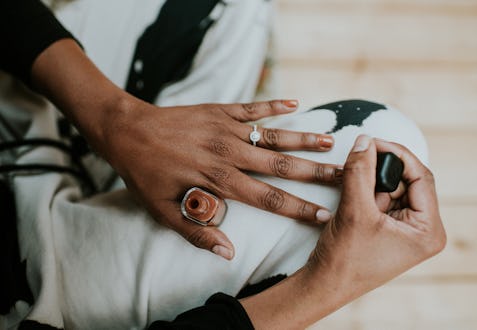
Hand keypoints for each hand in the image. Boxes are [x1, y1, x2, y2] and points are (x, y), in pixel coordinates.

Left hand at [101, 98, 340, 259]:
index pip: (269, 199)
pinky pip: (252, 107)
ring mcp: (226, 129)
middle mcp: (229, 153)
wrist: (126, 130)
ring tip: (331, 143)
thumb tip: (229, 253)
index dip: (299, 209)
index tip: (325, 215)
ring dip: (303, 140)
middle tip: (344, 176)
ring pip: (273, 136)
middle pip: (281, 166)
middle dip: (316, 174)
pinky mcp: (220, 110)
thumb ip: (198, 233)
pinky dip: (274, 105)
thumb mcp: (163, 211)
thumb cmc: (144, 173)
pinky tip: (296, 104)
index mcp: (219, 181)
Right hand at [308, 135, 445, 300]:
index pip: (421, 178)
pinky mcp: (389, 228)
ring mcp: (405, 229)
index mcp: (428, 230)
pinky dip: (366, 190)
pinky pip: (381, 198)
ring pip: (391, 187)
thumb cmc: (344, 260)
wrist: (325, 285)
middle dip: (381, 170)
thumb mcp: (354, 211)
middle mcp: (422, 229)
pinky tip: (352, 196)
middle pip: (407, 181)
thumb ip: (360, 172)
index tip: (373, 141)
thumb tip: (364, 141)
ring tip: (352, 186)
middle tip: (359, 158)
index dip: (397, 154)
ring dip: (370, 180)